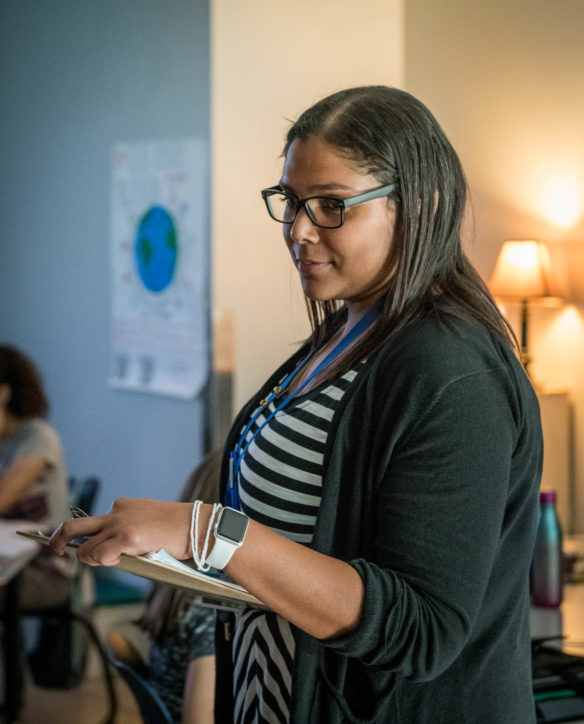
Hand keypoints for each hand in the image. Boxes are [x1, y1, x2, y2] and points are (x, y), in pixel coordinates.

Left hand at [49, 497, 194, 565]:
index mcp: (122, 506)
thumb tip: (112, 552)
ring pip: (87, 548)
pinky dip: (101, 562)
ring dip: (90, 560)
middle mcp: (117, 512)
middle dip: (58, 539)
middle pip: (75, 526)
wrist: (196, 525)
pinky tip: (114, 561)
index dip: (88, 538)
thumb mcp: (146, 521)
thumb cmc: (177, 528)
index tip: (82, 547)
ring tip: (107, 562)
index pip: (95, 522)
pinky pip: (101, 555)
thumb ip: (127, 531)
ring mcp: (120, 524)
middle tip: (55, 550)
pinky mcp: (127, 538)